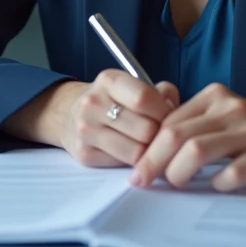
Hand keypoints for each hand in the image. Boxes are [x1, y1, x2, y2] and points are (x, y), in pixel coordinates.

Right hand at [51, 70, 179, 167]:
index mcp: (108, 80)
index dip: (165, 111)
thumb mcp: (133, 86)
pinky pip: (123, 165)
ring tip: (149, 145)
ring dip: (149, 152)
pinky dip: (134, 162)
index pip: (144, 98)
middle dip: (160, 135)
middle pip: (145, 129)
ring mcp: (86, 130)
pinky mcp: (84, 154)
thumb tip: (176, 112)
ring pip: (137, 152)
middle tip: (161, 135)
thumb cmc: (112, 101)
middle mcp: (93, 103)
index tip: (170, 117)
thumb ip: (161, 93)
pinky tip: (133, 152)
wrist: (69, 114)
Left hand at [130, 83, 245, 191]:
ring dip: (178, 172)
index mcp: (212, 97)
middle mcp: (228, 108)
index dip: (148, 145)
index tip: (136, 166)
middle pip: (177, 134)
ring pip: (198, 150)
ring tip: (176, 183)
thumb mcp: (219, 118)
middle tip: (143, 180)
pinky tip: (215, 185)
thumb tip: (149, 149)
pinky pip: (233, 171)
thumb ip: (190, 125)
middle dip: (154, 160)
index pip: (169, 120)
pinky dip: (218, 181)